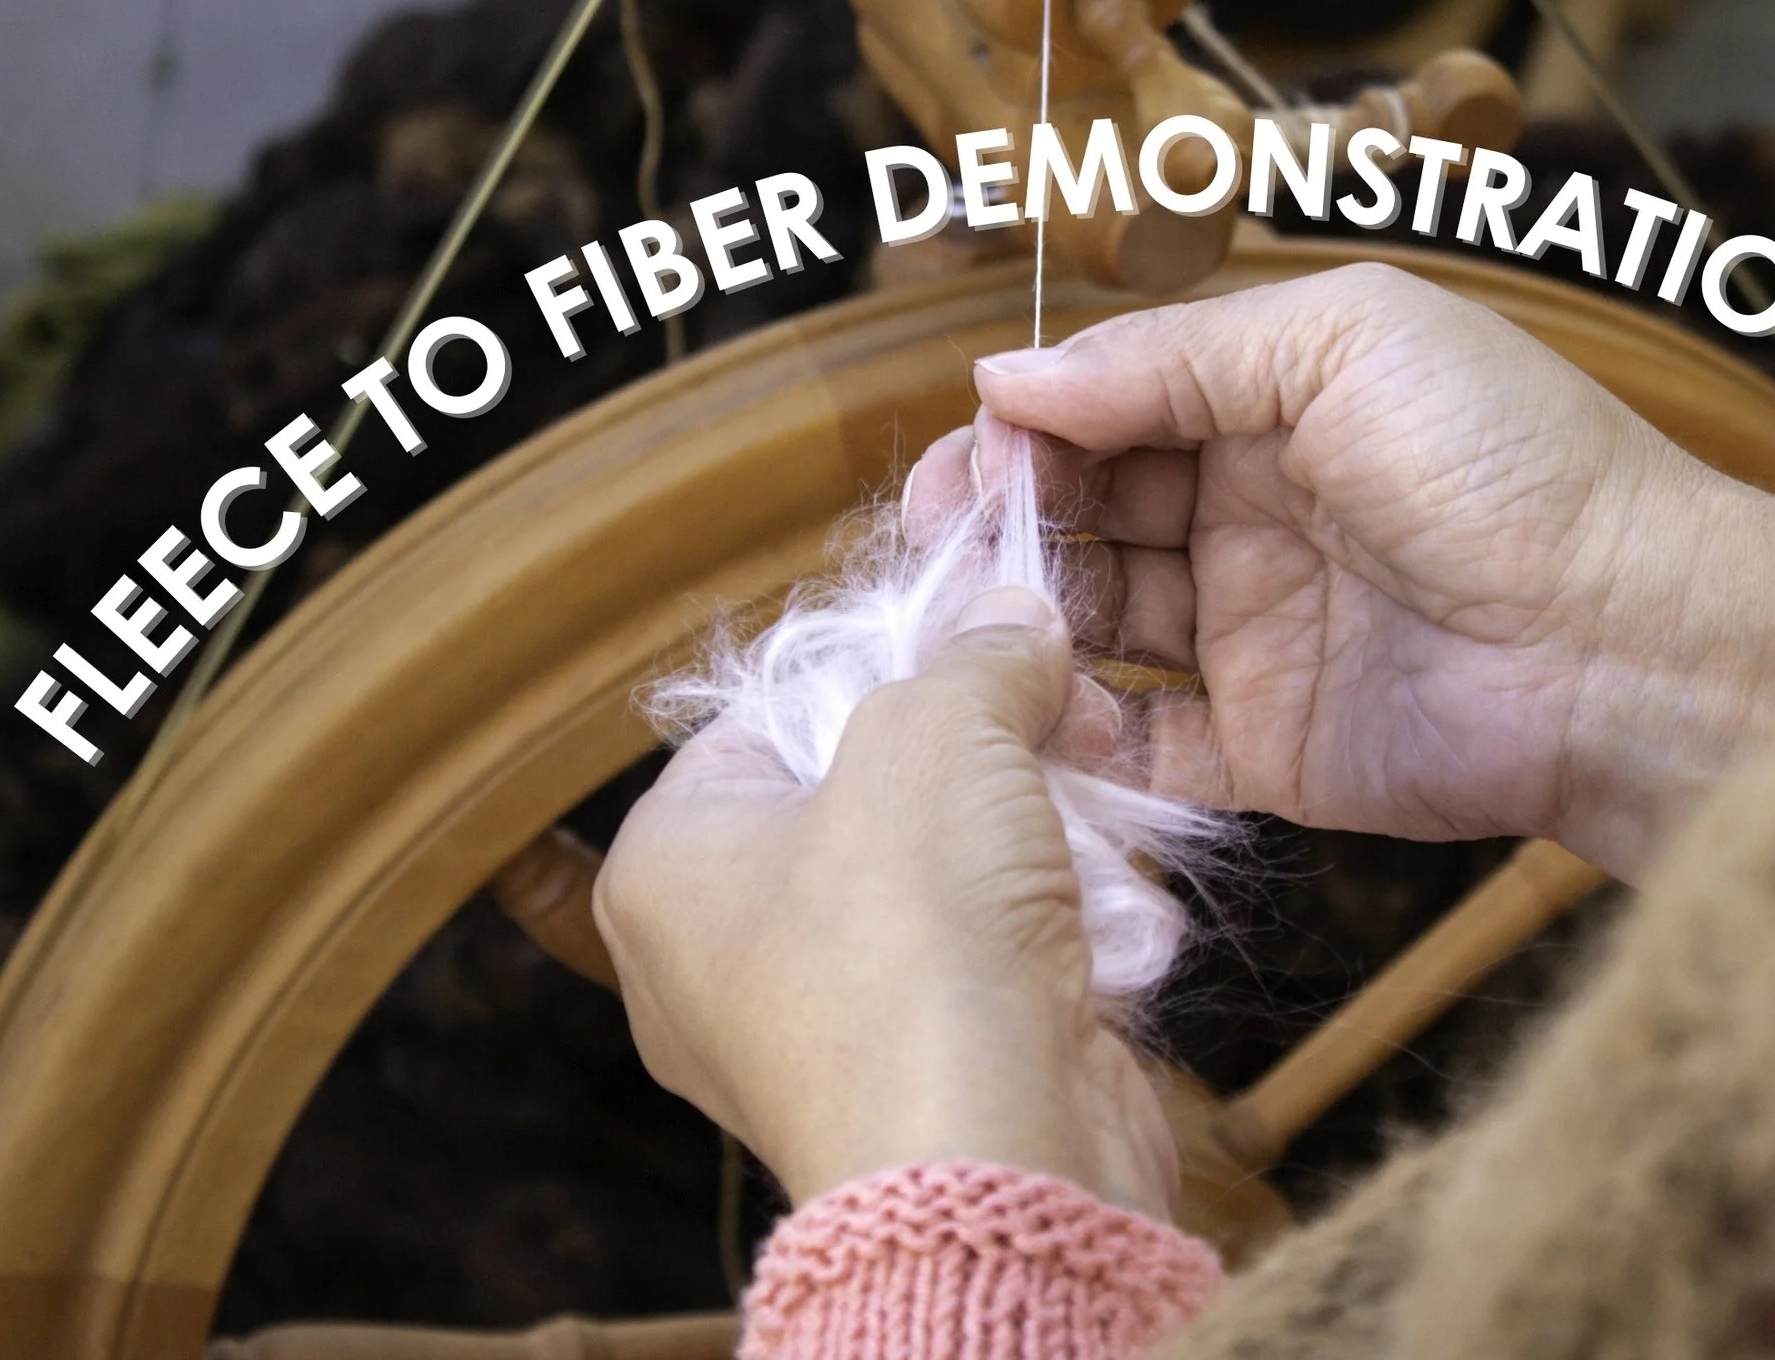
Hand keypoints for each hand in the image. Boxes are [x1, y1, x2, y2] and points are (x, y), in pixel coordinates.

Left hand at [594, 586, 1178, 1214]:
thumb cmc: (914, 937)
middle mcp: (716, 954)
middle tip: (1065, 709)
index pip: (764, 712)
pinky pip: (979, 962)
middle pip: (862, 790)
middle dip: (982, 747)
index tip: (980, 638)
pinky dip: (1046, 925)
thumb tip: (1013, 614)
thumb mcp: (940, 732)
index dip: (883, 661)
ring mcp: (815, 1028)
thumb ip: (975, 656)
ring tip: (1099, 798)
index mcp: (667, 862)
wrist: (993, 1159)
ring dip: (1029, 830)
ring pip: (935, 876)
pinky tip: (1107, 908)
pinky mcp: (915, 1079)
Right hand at [910, 264, 1774, 878]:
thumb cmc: (1506, 461)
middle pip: (1091, 514)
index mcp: (1275, 406)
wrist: (1630, 641)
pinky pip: (1150, 745)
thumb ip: (1169, 356)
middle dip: (1005, 519)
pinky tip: (1030, 709)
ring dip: (1026, 619)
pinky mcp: (1271, 750)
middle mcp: (1255, 516)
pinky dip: (1083, 731)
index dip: (1034, 428)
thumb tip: (1006, 377)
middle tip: (937, 538)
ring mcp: (1259, 636)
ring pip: (1101, 625)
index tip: (970, 452)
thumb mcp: (1342, 342)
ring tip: (964, 622)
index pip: (1115, 409)